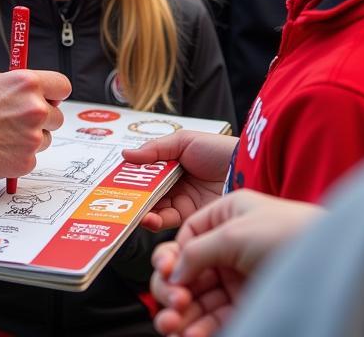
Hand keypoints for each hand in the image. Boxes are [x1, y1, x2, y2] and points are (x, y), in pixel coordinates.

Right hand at [0, 68, 70, 181]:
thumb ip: (14, 82)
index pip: (63, 86)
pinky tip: (0, 148)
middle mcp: (35, 109)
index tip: (49, 98)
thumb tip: (27, 88)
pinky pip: (32, 156)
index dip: (55, 93)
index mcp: (28, 83)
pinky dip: (19, 154)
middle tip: (19, 119)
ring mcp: (33, 137)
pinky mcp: (27, 160)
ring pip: (46, 138)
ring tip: (5, 134)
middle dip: (42, 118)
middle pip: (56, 116)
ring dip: (31, 137)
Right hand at [121, 131, 235, 230]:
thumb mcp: (184, 142)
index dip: (131, 177)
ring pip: (155, 208)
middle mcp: (177, 185)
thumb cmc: (219, 151)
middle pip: (148, 192)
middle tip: (117, 200)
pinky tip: (147, 218)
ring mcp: (185, 203)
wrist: (248, 172)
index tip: (115, 181)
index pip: (147, 173)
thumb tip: (126, 155)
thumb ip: (154, 150)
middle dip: (132, 196)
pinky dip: (155, 221)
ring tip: (132, 209)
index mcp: (174, 164)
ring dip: (141, 209)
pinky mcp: (193, 219)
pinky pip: (169, 222)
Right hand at [148, 190, 320, 336]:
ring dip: (182, 314)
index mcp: (224, 217)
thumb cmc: (289, 232)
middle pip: (187, 272)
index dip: (169, 258)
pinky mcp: (249, 303)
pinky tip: (191, 333)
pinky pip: (217, 317)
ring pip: (199, 299)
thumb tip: (171, 273)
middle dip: (172, 289)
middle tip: (171, 305)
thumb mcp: (234, 231)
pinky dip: (201, 327)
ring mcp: (239, 277)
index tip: (164, 274)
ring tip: (172, 326)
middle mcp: (229, 247)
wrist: (331, 260)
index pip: (184, 239)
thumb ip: (197, 250)